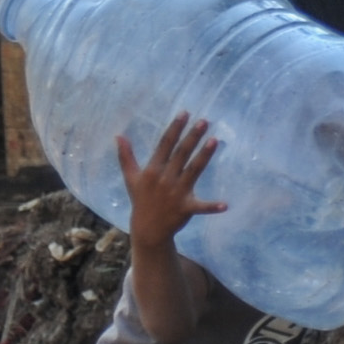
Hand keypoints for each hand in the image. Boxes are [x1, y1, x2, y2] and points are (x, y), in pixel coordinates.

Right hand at [118, 114, 226, 250]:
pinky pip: (201, 207)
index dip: (175, 128)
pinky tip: (225, 205)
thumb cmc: (141, 200)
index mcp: (152, 170)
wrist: (147, 229)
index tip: (185, 114)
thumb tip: (118, 136)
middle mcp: (165, 179)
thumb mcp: (131, 178)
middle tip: (204, 121)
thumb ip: (126, 157)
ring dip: (204, 156)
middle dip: (192, 137)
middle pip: (181, 154)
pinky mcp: (186, 208)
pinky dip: (212, 207)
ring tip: (214, 140)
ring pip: (193, 171)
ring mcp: (176, 194)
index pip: (165, 145)